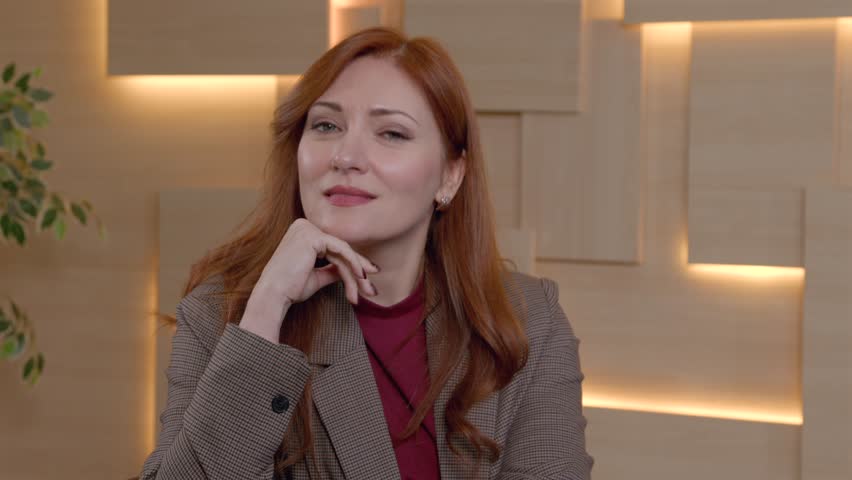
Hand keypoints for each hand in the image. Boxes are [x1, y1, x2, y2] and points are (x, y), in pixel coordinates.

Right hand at [239, 218, 378, 341]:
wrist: (274, 295)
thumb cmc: (290, 289)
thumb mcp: (316, 277)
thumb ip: (332, 269)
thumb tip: (348, 270)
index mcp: (302, 233)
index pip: (334, 248)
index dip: (352, 265)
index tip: (366, 281)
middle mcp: (303, 226)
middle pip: (340, 250)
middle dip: (358, 270)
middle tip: (372, 289)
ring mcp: (307, 228)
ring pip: (343, 252)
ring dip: (356, 273)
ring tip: (367, 290)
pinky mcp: (312, 236)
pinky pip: (341, 250)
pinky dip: (353, 263)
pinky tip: (361, 276)